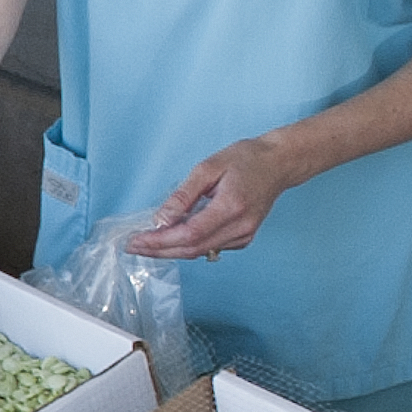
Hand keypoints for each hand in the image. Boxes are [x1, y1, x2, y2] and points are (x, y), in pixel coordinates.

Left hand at [127, 137, 296, 259]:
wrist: (279, 163)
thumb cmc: (246, 159)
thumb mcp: (208, 167)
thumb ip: (183, 196)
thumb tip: (160, 220)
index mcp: (231, 207)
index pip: (188, 235)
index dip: (159, 242)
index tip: (135, 241)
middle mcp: (240, 227)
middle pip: (192, 249)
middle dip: (159, 250)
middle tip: (133, 246)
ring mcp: (245, 235)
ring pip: (200, 252)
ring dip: (171, 250)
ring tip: (145, 243)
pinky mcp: (244, 238)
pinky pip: (210, 248)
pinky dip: (188, 246)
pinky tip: (171, 239)